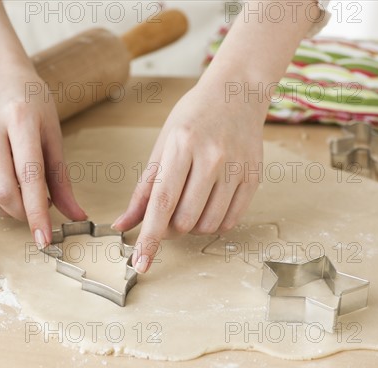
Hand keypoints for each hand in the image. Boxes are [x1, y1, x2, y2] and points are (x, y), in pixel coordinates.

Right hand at [0, 67, 86, 247]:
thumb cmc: (31, 101)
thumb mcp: (53, 132)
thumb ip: (61, 177)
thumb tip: (76, 215)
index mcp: (20, 119)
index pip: (29, 175)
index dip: (37, 212)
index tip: (45, 239)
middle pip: (2, 190)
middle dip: (22, 212)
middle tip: (37, 210)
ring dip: (7, 207)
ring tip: (23, 193)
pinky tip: (5, 185)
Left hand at [112, 78, 265, 272]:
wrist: (237, 94)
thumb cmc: (193, 117)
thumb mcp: (162, 145)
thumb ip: (143, 189)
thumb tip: (124, 224)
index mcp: (182, 146)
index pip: (162, 203)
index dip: (150, 238)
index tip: (141, 264)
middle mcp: (212, 158)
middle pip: (184, 220)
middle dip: (170, 228)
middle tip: (168, 212)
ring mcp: (236, 169)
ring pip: (208, 225)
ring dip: (192, 227)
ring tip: (190, 205)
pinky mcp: (254, 177)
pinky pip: (231, 221)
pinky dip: (214, 223)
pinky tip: (209, 206)